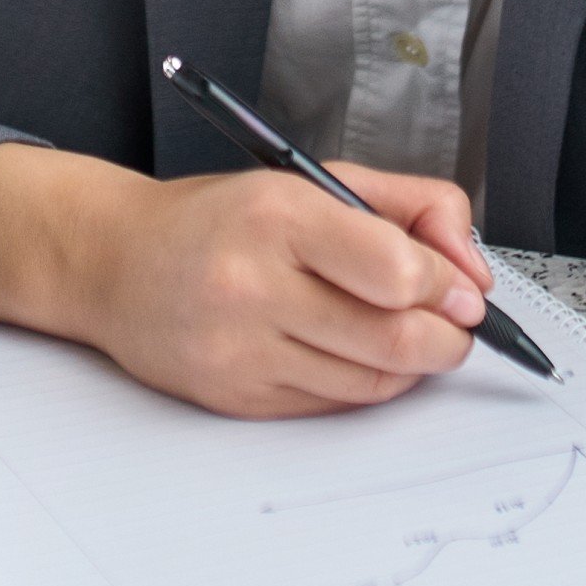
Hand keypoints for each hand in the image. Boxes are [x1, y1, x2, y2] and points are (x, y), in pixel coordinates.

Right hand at [83, 165, 491, 416]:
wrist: (115, 263)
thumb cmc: (219, 219)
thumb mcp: (310, 179)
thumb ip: (407, 207)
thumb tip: (470, 270)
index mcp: (276, 215)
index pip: (396, 270)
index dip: (448, 286)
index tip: (462, 289)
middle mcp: (253, 286)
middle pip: (395, 339)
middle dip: (449, 338)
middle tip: (457, 326)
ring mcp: (241, 351)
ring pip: (372, 383)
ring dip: (413, 367)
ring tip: (409, 336)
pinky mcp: (236, 399)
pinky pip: (333, 407)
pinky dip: (364, 385)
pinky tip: (358, 355)